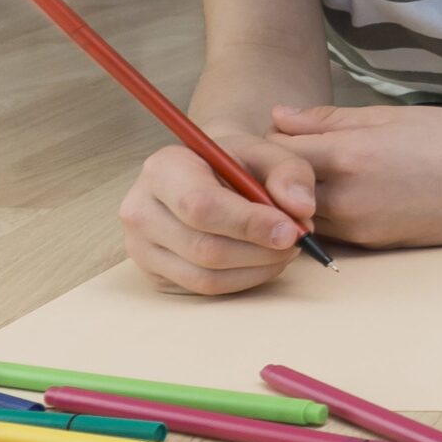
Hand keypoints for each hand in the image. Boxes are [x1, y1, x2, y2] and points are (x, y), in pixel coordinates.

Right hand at [119, 133, 317, 296]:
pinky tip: (264, 260)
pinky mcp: (155, 274)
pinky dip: (243, 279)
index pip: (201, 206)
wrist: (206, 175)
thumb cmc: (236, 162)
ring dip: (257, 268)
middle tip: (298, 240)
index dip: (249, 224)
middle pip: (203, 247)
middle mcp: (140, 210)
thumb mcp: (265, 152)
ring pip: (205, 276)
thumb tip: (301, 209)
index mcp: (162, 169)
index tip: (291, 230)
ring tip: (286, 249)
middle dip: (260, 250)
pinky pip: (203, 289)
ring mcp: (141, 248)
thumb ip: (289, 172)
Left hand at [270, 104, 441, 247]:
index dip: (265, 143)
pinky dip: (324, 215)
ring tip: (312, 176)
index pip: (273, 154)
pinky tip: (344, 194)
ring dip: (294, 201)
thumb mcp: (389, 116)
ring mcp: (360, 227)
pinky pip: (330, 231)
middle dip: (272, 178)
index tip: (272, 134)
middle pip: (276, 193)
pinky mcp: (375, 245)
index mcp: (348, 155)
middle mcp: (346, 197)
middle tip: (284, 157)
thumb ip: (328, 120)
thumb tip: (277, 117)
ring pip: (299, 217)